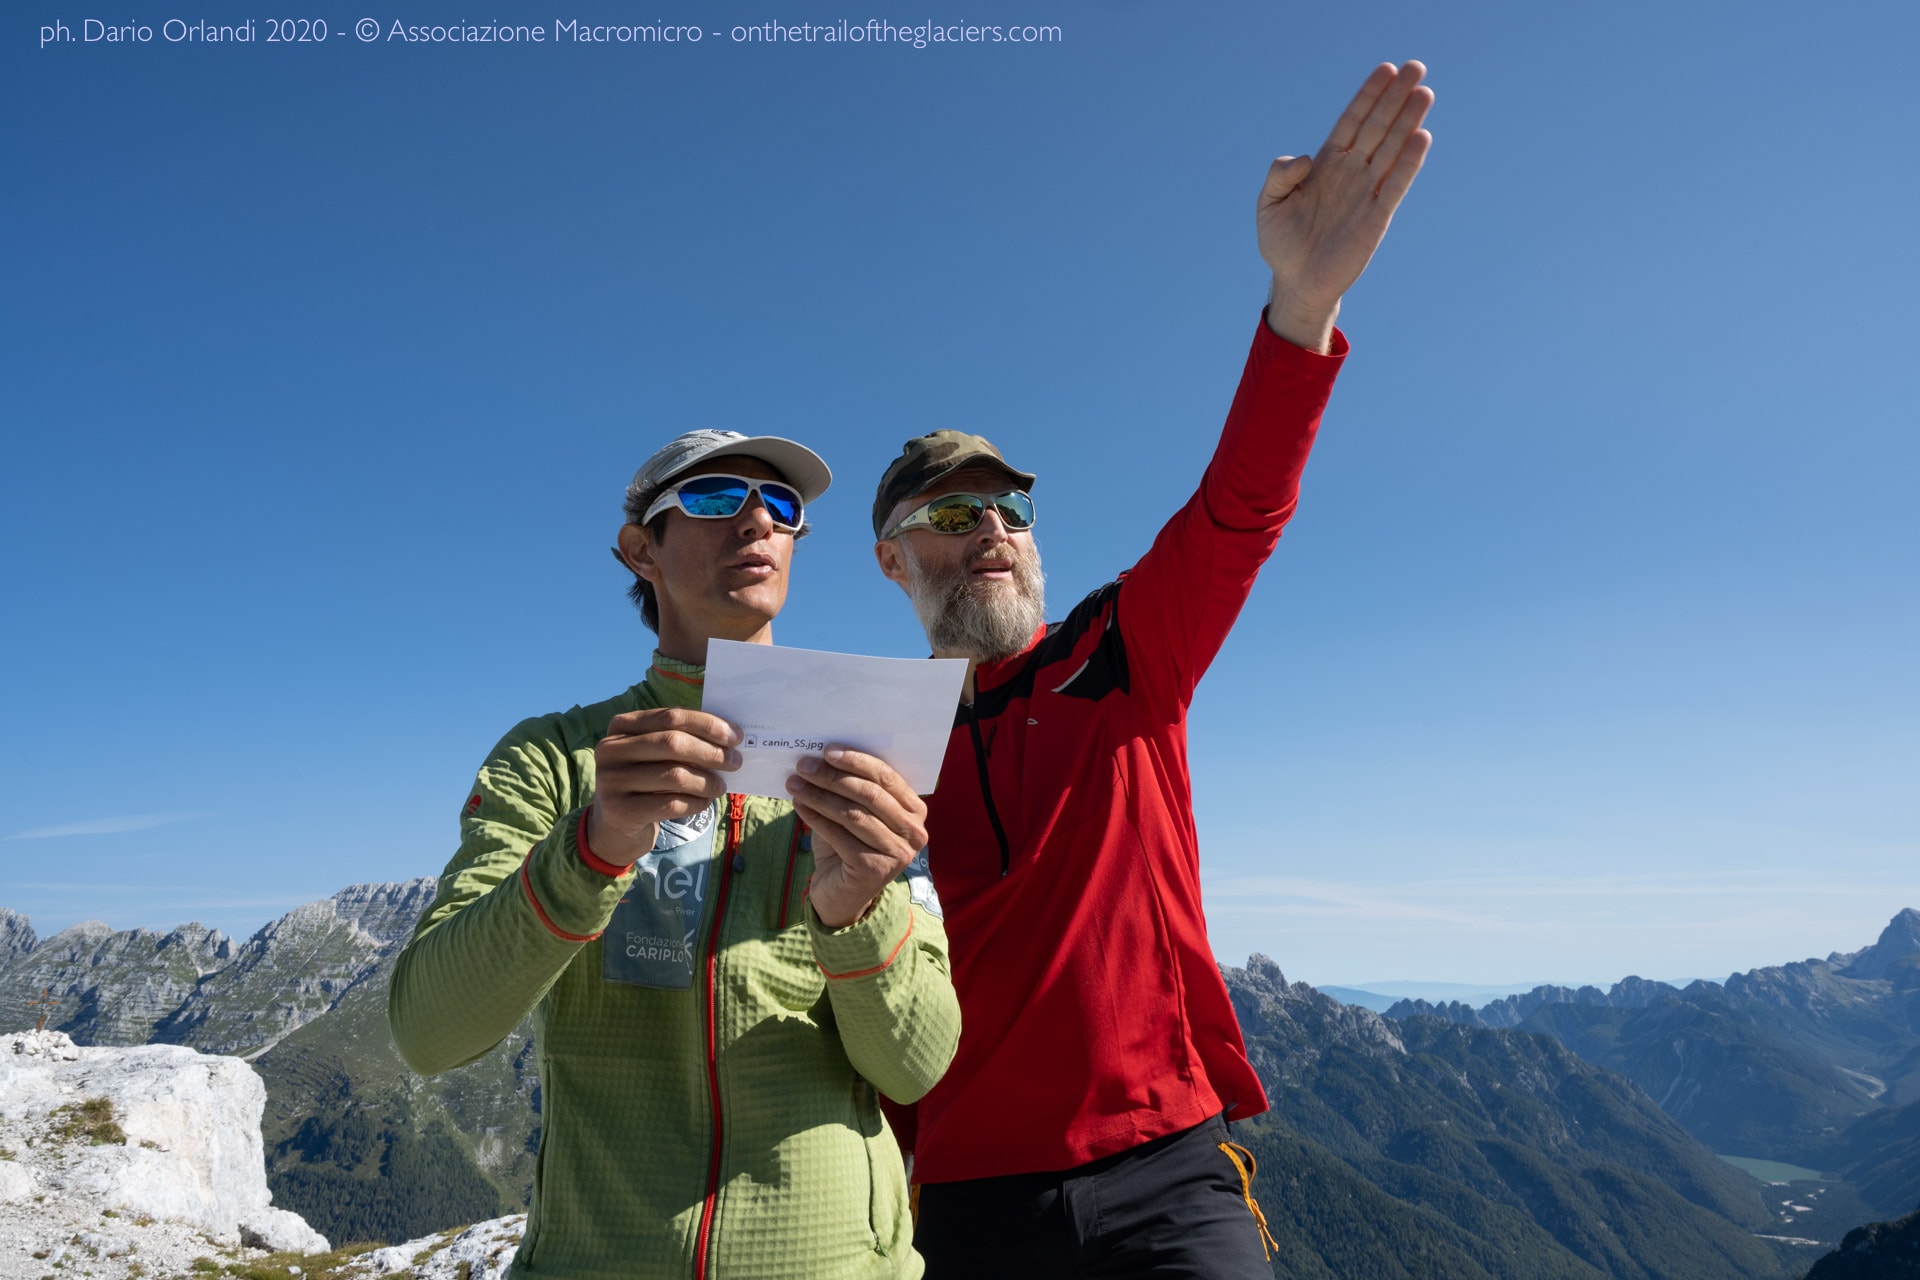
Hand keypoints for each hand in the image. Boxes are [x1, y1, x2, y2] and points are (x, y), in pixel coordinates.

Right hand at [586, 708, 741, 867]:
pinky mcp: (618, 810)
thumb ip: (681, 741)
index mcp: (621, 726)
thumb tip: (730, 739)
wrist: (615, 825)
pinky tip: (704, 803)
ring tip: (720, 787)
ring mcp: (610, 780)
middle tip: (735, 762)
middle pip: (672, 743)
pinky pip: (670, 804)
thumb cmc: (646, 783)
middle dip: (711, 752)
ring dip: (706, 782)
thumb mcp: (655, 756)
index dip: (707, 725)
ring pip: (674, 775)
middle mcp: (610, 749)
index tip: (736, 736)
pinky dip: (695, 803)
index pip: (670, 717)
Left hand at [784, 747, 927, 928]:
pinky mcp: (874, 870)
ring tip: (795, 783)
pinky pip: (839, 835)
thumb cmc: (848, 844)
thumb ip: (850, 787)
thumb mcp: (856, 812)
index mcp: (915, 810)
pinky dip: (815, 817)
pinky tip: (799, 805)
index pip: (886, 777)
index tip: (827, 750)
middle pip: (869, 793)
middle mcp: (913, 832)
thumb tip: (821, 756)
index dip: (856, 760)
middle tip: (804, 765)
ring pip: (853, 814)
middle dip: (833, 776)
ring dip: (820, 795)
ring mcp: (897, 853)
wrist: (842, 893)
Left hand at [1258, 60, 1433, 350]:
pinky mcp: (1377, 218)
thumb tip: (1303, 159)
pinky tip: (1422, 137)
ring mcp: (1366, 193)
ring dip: (1408, 122)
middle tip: (1416, 68)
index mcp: (1327, 164)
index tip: (1386, 70)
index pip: (1352, 121)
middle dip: (1395, 98)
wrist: (1296, 283)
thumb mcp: (1269, 204)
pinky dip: (1408, 163)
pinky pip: (1396, 185)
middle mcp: (1351, 173)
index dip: (1368, 96)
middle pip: (1378, 127)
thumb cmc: (1281, 243)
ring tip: (1424, 93)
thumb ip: (1279, 175)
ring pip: (1392, 149)